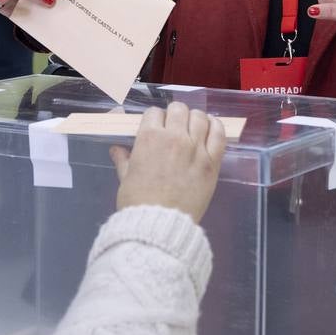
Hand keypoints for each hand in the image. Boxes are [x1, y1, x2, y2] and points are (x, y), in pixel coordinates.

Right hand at [109, 103, 225, 222]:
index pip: (154, 112)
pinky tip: (212, 128)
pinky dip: (216, 126)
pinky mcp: (212, 162)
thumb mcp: (126, 178)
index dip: (154, 119)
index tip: (156, 127)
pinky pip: (219, 134)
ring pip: (199, 117)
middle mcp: (174, 137)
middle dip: (174, 115)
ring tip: (194, 127)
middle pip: (178, 109)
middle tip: (175, 127)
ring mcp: (196, 148)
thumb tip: (116, 150)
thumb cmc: (138, 202)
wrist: (159, 225)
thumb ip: (123, 160)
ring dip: (195, 119)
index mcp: (149, 137)